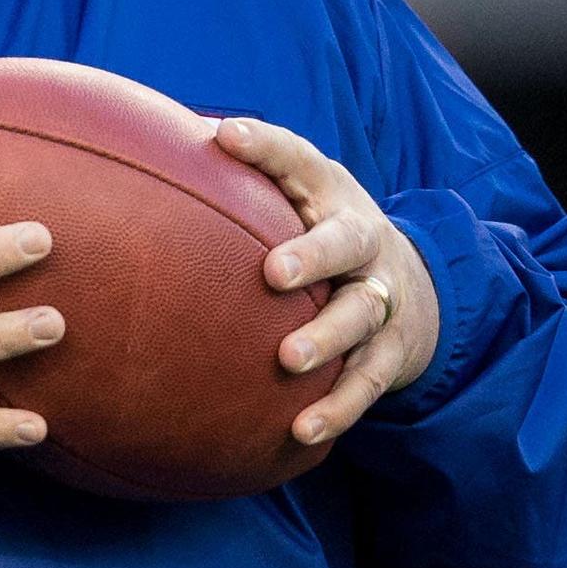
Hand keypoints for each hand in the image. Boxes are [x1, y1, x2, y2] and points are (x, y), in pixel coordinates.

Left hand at [212, 116, 439, 450]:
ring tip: (290, 359)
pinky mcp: (391, 352)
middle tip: (274, 273)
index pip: (299, 160)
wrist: (417, 289)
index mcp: (331, 195)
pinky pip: (366, 383)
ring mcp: (382, 297)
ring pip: (361, 315)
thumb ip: (239, 181)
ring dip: (327, 337)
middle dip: (314, 255)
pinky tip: (301, 430)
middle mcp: (364, 241)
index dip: (265, 147)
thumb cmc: (323, 234)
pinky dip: (337, 408)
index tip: (226, 136)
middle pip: (347, 242)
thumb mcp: (298, 197)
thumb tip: (149, 146)